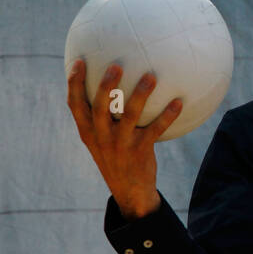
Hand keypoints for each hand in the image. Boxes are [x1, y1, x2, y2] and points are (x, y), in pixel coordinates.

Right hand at [66, 59, 182, 219]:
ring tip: (151, 76)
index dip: (74, 83)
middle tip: (116, 66)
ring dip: (140, 95)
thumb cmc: (115, 156)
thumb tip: (108, 83)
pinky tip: (179, 102)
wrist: (130, 191)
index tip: (78, 61)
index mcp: (88, 131)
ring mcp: (120, 144)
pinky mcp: (140, 151)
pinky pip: (156, 129)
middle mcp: (101, 137)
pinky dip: (168, 115)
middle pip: (100, 107)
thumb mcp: (100, 140)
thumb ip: (100, 116)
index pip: (74, 105)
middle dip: (106, 86)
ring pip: (130, 116)